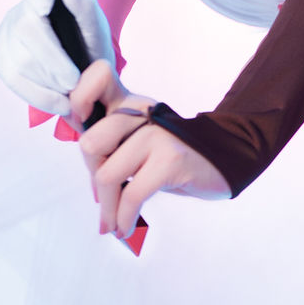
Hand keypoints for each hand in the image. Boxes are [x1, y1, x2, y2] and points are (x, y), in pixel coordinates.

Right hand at [0, 0, 115, 111]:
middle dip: (53, 60)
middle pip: (27, 29)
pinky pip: (14, 80)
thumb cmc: (89, 39)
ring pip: (21, 61)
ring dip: (51, 81)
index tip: (47, 2)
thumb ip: (82, 1)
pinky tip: (59, 101)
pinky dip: (41, 96)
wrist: (86, 72)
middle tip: (74, 79)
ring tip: (71, 89)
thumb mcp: (94, 21)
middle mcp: (17, 9)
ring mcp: (3, 35)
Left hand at [70, 62, 231, 235]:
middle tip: (106, 193)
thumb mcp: (141, 140)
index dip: (79, 97)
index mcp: (131, 102)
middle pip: (91, 142)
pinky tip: (125, 228)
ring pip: (107, 174)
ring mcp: (157, 135)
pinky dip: (123, 217)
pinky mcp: (170, 160)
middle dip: (92, 175)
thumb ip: (113, 145)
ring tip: (111, 224)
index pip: (98, 77)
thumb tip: (91, 180)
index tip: (78, 122)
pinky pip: (132, 194)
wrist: (224, 159)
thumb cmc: (175, 156)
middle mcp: (142, 113)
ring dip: (107, 208)